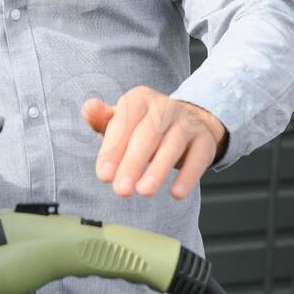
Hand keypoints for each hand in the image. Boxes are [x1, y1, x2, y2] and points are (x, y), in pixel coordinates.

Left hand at [81, 87, 228, 199]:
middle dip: (133, 162)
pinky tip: (176, 193)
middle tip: (121, 190)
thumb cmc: (145, 127)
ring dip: (158, 169)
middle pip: (148, 134)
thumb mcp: (123, 121)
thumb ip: (102, 119)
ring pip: (173, 144)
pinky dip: (188, 176)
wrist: (190, 122)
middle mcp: (165, 106)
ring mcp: (187, 122)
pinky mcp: (205, 140)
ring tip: (144, 191)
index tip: (103, 175)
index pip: (124, 123)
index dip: (113, 149)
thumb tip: (88, 108)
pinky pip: (197, 157)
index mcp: (140, 99)